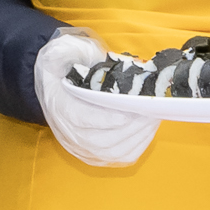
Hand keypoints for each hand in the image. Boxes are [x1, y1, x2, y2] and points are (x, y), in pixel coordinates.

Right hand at [35, 29, 156, 166]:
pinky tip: (147, 129)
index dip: (106, 120)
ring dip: (138, 137)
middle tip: (151, 111)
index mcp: (59, 106)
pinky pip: (119, 158)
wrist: (55, 85)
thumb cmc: (63, 68)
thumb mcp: (60, 51)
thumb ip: (70, 50)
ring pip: (113, 152)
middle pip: (102, 140)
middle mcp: (68, 133)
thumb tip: (94, 57)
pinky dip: (137, 146)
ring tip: (153, 118)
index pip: (82, 120)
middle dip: (131, 127)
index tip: (127, 113)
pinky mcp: (94, 155)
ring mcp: (81, 147)